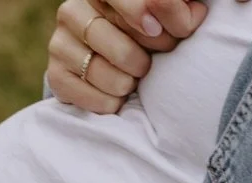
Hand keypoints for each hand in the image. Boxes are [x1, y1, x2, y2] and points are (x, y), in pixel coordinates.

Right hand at [47, 0, 206, 110]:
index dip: (138, 11)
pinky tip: (116, 95)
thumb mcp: (162, 20)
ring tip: (131, 78)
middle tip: (148, 64)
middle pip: (118, 45)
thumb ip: (177, 11)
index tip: (156, 29)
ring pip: (106, 74)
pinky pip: (92, 97)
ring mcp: (60, 42)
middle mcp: (72, 11)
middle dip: (143, 61)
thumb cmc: (142, 37)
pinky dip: (111, 103)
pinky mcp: (56, 75)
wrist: (110, 68)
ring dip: (128, 84)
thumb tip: (195, 14)